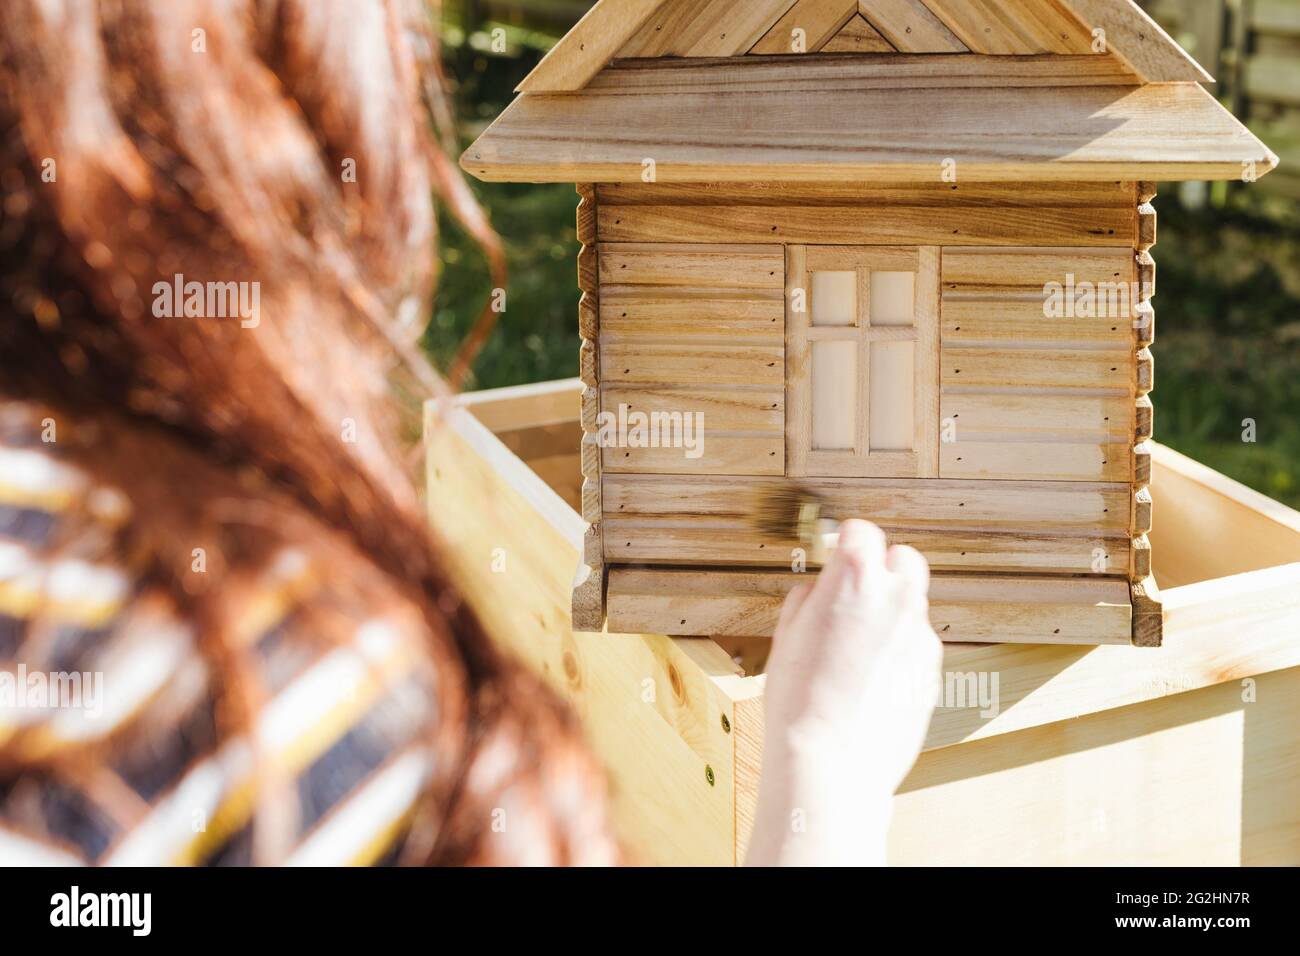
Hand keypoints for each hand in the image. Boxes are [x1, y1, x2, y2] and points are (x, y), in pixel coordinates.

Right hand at [745, 520, 941, 865]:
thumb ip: (809, 600)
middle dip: (882, 568)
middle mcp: (896, 598)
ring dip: (892, 611)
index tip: (839, 554)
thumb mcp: (786, 636)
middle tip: (856, 593)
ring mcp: (920, 634)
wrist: (832, 762)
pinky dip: (901, 649)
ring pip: (913, 603)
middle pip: (903, 558)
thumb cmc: (801, 703)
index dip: (847, 542)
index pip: (862, 532)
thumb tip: (819, 592)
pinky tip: (873, 676)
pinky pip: (919, 642)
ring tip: (859, 645)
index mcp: (854, 580)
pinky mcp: (933, 668)